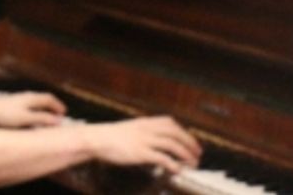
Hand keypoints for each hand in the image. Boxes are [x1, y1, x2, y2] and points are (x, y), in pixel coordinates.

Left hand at [0, 91, 65, 127]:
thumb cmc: (4, 114)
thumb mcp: (26, 119)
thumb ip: (41, 119)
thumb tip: (57, 120)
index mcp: (30, 98)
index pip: (49, 98)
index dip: (58, 105)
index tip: (64, 113)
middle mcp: (25, 96)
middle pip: (42, 98)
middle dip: (52, 106)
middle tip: (58, 114)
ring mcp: (17, 99)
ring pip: (35, 101)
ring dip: (43, 107)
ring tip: (47, 116)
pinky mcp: (11, 104)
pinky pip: (28, 104)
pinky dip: (35, 109)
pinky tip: (31, 117)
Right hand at [85, 116, 201, 173]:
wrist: (95, 139)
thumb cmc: (110, 136)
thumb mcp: (129, 129)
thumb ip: (143, 133)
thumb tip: (156, 142)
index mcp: (144, 122)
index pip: (170, 122)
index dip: (184, 132)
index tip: (191, 142)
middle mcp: (146, 129)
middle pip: (175, 132)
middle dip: (190, 143)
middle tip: (197, 154)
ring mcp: (144, 140)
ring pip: (172, 144)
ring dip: (185, 155)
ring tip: (192, 164)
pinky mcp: (140, 152)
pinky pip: (162, 158)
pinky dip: (173, 164)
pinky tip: (177, 170)